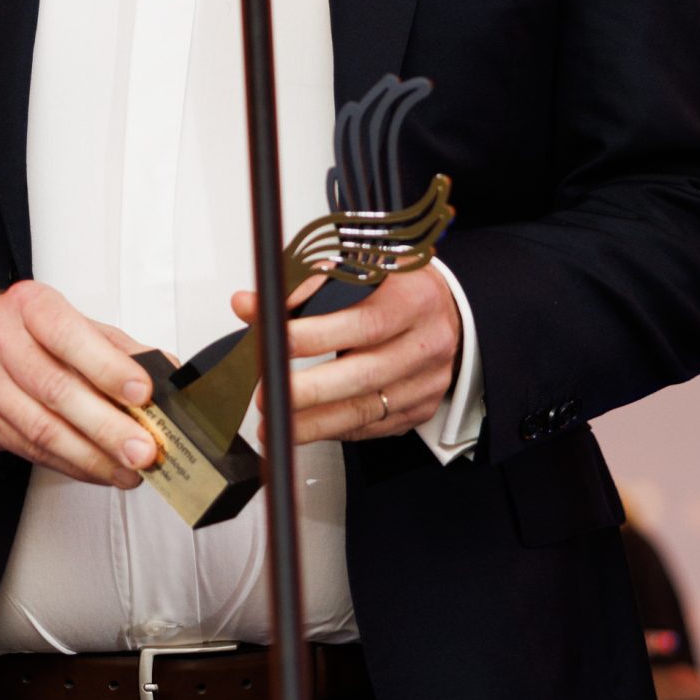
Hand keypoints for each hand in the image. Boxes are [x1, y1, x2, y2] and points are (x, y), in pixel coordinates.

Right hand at [0, 282, 160, 486]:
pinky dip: (72, 465)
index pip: (68, 336)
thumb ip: (117, 347)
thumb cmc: (25, 332)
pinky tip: (100, 470)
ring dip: (92, 456)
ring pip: (41, 428)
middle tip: (144, 448)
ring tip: (129, 469)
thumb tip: (166, 370)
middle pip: (56, 390)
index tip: (144, 392)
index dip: (107, 367)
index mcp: (29, 306)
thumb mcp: (71, 323)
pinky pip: (31, 450)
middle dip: (107, 426)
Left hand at [230, 264, 460, 445]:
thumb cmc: (397, 288)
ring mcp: (426, 381)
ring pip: (365, 410)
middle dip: (308, 390)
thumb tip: (251, 305)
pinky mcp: (419, 409)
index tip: (275, 343)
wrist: (448, 312)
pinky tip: (306, 428)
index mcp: (413, 298)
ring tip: (275, 423)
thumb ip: (305, 285)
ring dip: (313, 423)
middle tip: (268, 395)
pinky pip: (371, 427)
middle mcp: (426, 342)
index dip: (315, 337)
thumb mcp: (359, 270)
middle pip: (363, 374)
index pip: (362, 323)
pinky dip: (334, 430)